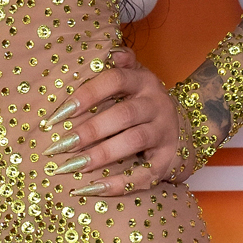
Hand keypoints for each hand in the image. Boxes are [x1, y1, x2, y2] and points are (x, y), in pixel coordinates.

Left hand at [48, 47, 189, 196]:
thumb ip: (120, 64)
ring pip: (133, 142)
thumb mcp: (135, 78)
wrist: (182, 128)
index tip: (60, 113)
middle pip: (123, 114)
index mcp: (143, 81)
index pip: (116, 80)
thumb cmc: (142, 103)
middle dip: (90, 130)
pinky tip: (93, 189)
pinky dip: (119, 184)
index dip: (88, 94)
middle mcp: (156, 105)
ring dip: (101, 155)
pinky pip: (144, 174)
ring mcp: (164, 133)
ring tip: (72, 166)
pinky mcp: (167, 160)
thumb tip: (109, 53)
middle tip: (60, 145)